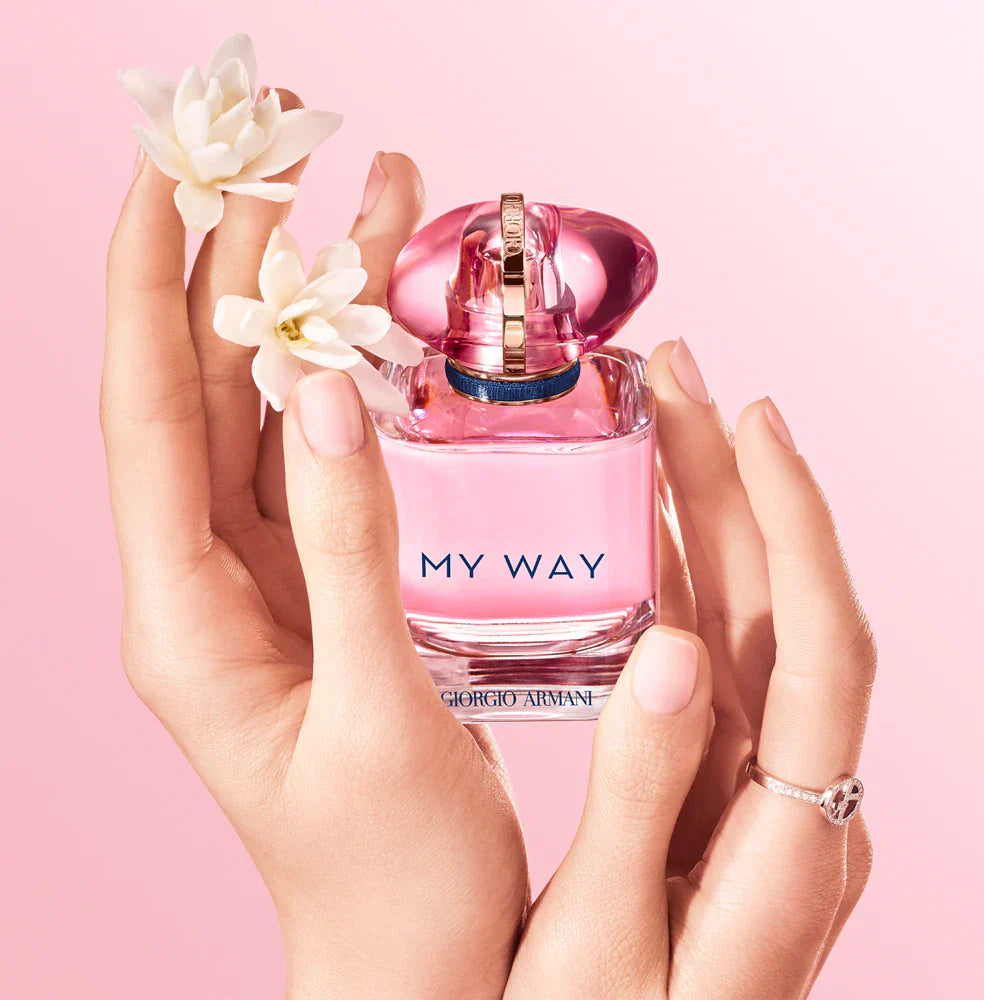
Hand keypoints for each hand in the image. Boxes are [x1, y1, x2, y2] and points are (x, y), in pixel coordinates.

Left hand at [101, 93, 526, 999]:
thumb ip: (351, 554)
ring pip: (271, 411)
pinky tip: (399, 331)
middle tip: (306, 155)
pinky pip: (325, 457)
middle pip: (211, 390)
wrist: (416, 955)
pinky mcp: (325, 581)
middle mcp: (209, 584)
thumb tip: (323, 396)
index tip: (173, 166)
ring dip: (317, 310)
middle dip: (248, 264)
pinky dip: (359, 383)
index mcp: (186, 622)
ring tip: (378, 211)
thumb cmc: (392, 876)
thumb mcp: (377, 716)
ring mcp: (268, 577)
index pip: (145, 417)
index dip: (150, 283)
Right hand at [503, 340, 874, 998]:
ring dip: (711, 514)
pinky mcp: (713, 779)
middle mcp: (796, 796)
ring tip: (665, 420)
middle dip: (740, 482)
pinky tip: (651, 526)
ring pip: (744, 619)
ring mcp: (756, 782)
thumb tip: (668, 645)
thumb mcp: (606, 943)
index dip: (799, 525)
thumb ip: (643, 794)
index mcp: (790, 840)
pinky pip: (707, 656)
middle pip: (783, 608)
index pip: (823, 648)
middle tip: (683, 379)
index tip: (755, 422)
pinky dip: (680, 579)